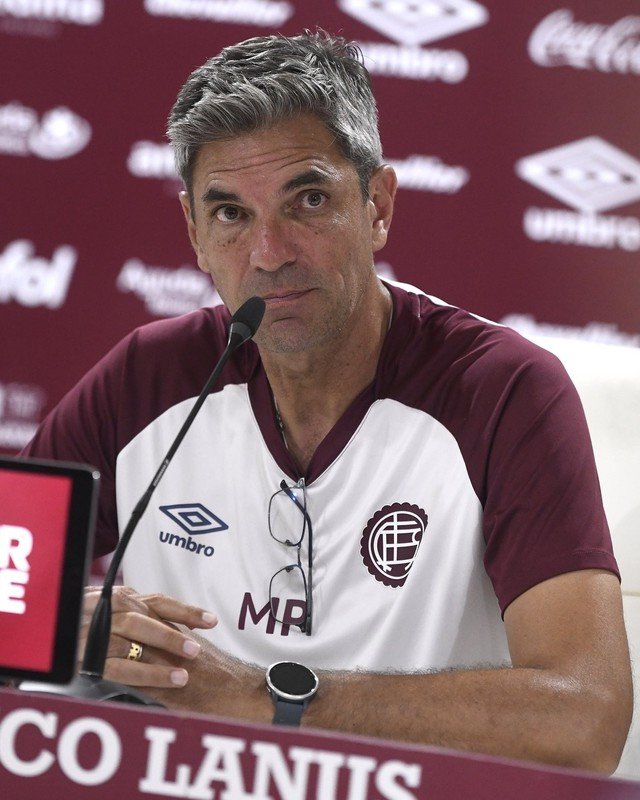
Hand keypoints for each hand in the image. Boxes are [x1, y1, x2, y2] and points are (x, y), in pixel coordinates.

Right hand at [79, 586, 216, 688]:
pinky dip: (142, 675)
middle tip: (196, 650)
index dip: (186, 610)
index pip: (158, 601)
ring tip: (184, 674)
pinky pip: (116, 667)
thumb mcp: (114, 613)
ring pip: (129, 643)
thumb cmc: (89, 626)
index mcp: (120, 598)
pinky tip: (163, 682)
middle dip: (171, 635)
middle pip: (143, 619)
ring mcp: (93, 633)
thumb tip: (185, 624)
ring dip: (159, 661)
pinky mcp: (84, 658)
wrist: (50, 634)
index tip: (212, 620)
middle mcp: (106, 611)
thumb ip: (143, 615)